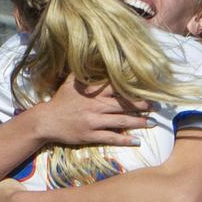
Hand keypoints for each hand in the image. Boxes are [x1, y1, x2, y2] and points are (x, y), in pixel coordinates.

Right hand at [36, 75, 150, 146]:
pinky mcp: (90, 135)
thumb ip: (84, 73)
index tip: (147, 88)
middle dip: (142, 105)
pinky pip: (111, 137)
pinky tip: (136, 141)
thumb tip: (93, 59)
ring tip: (152, 123)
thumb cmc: (59, 101)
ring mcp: (93, 121)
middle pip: (124, 104)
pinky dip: (125, 140)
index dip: (133, 88)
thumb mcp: (70, 82)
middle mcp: (96, 105)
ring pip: (121, 121)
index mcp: (93, 92)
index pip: (118, 88)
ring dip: (139, 122)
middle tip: (155, 106)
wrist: (46, 121)